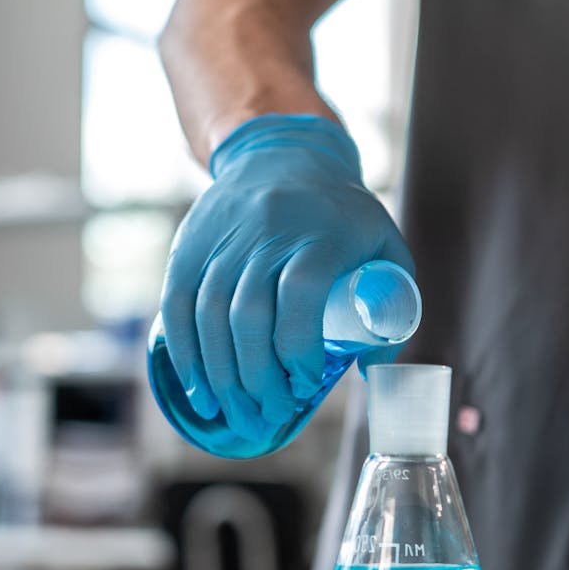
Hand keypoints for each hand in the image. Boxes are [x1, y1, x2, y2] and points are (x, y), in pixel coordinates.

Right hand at [159, 114, 413, 441]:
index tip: (303, 385)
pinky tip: (197, 387)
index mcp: (319, 235)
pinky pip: (176, 304)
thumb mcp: (384, 247)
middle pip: (248, 316)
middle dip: (255, 379)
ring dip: (218, 376)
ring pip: (208, 315)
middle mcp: (266, 234)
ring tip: (234, 413)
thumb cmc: (342, 215)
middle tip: (267, 415)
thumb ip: (392, 307)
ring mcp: (222, 239)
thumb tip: (372, 375)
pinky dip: (183, 351)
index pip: (299, 298)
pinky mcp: (189, 245)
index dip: (296, 349)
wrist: (281, 154)